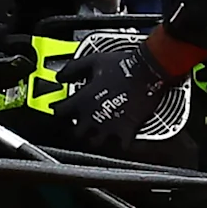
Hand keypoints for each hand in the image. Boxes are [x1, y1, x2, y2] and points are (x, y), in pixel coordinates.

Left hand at [58, 35, 189, 145]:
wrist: (148, 71)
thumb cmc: (122, 65)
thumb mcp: (93, 61)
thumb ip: (73, 69)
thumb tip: (60, 76)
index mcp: (83, 100)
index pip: (60, 112)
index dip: (58, 111)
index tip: (60, 110)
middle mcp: (92, 116)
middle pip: (75, 133)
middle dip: (75, 129)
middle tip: (78, 124)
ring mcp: (109, 126)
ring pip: (94, 143)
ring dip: (93, 139)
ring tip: (96, 134)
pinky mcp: (126, 131)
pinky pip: (119, 146)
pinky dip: (118, 144)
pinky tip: (118, 138)